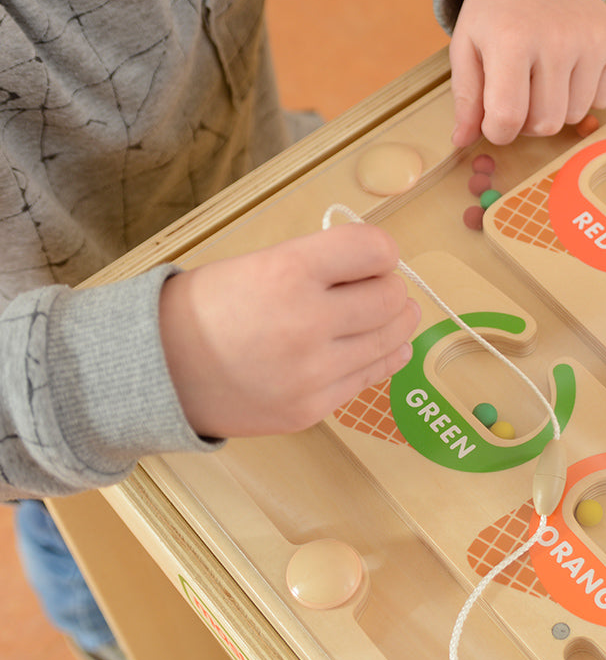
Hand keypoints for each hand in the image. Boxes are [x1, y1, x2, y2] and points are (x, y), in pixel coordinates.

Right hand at [159, 224, 420, 438]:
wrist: (157, 371)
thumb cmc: (208, 307)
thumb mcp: (261, 262)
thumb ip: (322, 263)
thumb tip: (379, 268)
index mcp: (289, 272)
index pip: (375, 250)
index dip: (381, 251)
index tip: (373, 257)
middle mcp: (306, 322)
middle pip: (392, 297)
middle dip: (390, 288)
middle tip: (376, 288)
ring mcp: (311, 373)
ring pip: (392, 340)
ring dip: (394, 323)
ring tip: (385, 316)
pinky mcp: (311, 409)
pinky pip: (371, 377)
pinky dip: (381, 357)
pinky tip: (375, 347)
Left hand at [449, 0, 605, 145]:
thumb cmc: (495, 13)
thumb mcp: (466, 47)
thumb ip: (465, 98)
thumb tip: (462, 141)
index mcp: (511, 41)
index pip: (507, 119)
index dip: (497, 131)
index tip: (493, 120)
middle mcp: (557, 40)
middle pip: (546, 125)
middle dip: (527, 123)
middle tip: (519, 95)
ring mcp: (592, 41)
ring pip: (576, 116)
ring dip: (556, 108)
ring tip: (543, 78)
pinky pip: (603, 100)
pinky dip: (585, 95)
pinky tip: (569, 69)